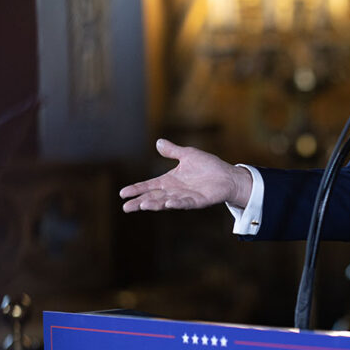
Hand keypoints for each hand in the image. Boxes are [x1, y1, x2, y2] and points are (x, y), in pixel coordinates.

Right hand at [120, 139, 252, 211]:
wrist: (227, 175)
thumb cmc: (208, 166)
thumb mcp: (188, 155)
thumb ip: (173, 151)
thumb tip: (158, 141)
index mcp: (169, 180)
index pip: (149, 185)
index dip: (136, 189)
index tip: (122, 193)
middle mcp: (174, 191)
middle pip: (153, 197)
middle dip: (140, 202)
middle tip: (126, 207)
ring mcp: (185, 197)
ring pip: (166, 202)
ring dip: (155, 204)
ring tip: (142, 205)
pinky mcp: (197, 201)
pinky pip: (185, 203)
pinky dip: (176, 204)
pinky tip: (168, 204)